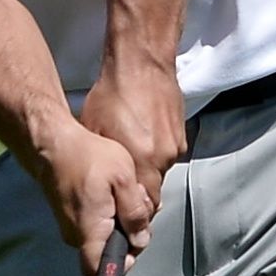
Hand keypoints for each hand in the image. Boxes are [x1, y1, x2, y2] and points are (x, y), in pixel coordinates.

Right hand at [34, 119, 154, 275]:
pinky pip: (94, 223)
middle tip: (137, 206)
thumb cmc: (84, 156)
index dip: (121, 266)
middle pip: (108, 252)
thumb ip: (135, 213)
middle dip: (129, 234)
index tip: (135, 245)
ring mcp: (70, 225)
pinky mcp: (69, 214)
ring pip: (104, 235)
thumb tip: (140, 239)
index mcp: (90, 231)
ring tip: (126, 191)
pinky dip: (109, 210)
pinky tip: (114, 189)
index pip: (101, 272)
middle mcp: (76, 234)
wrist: (53, 142)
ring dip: (121, 219)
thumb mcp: (123, 180)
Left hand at [80, 57, 186, 211]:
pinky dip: (156, 153)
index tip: (124, 214)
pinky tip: (143, 140)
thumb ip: (103, 162)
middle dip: (141, 196)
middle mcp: (163, 157)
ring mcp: (175, 145)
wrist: (142, 62)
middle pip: (155, 191)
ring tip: (132, 158)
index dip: (134, 213)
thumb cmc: (114, 93)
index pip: (145, 205)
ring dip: (148, 171)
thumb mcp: (94, 130)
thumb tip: (99, 184)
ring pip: (161, 171)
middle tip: (126, 190)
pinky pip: (168, 153)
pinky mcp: (181, 132)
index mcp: (142, 161)